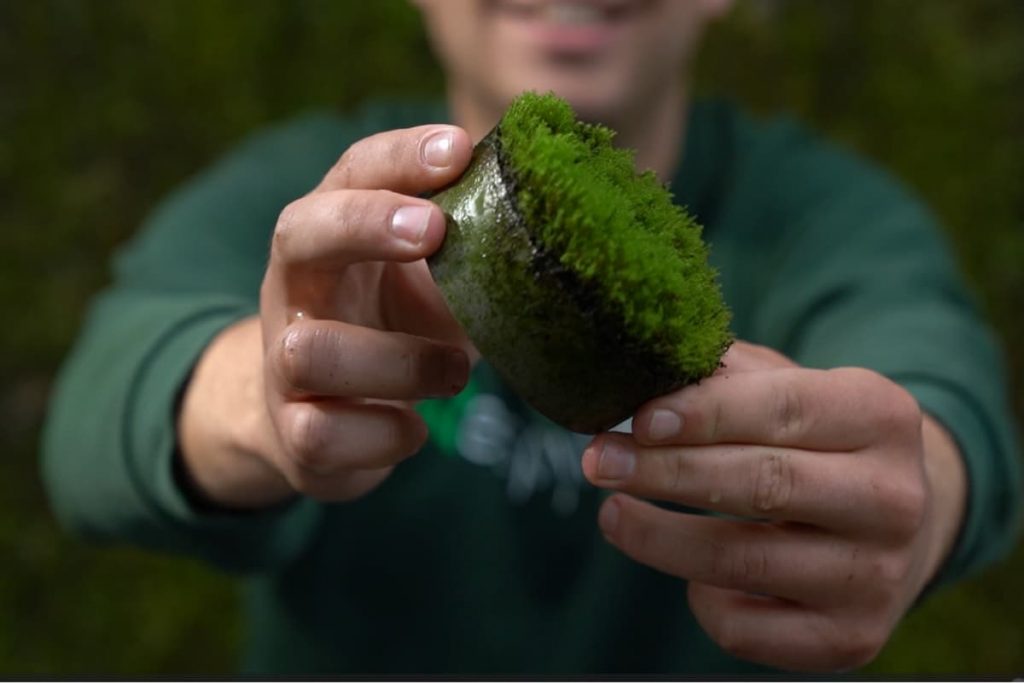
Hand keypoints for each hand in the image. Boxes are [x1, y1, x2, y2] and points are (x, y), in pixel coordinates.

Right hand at [178, 125, 474, 507]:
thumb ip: (463, 251)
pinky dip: (384, 433)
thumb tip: (549, 216)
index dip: (399, 157)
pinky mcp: (292, 433)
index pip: (352, 174)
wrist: (316, 427)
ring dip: (398, 360)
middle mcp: (293, 290)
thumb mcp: (424, 286)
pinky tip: (414, 428)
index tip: (458, 147)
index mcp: (331, 239)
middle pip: (299, 234)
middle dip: (366, 224)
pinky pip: (323, 433)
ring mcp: (281, 363)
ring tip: (457, 370)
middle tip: (434, 230)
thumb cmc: (386, 335)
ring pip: (309, 350)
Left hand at [582, 341, 966, 671]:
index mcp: (880, 416)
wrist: (896, 523)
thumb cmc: (817, 442)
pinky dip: (701, 600)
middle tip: (599, 461)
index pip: (784, 409)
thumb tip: (639, 378)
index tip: (640, 420)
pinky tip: (688, 572)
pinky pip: (746, 627)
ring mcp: (877, 576)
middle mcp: (892, 499)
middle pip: (763, 485)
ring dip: (658, 538)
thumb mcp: (792, 389)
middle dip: (666, 473)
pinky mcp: (851, 638)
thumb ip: (725, 378)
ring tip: (612, 513)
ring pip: (742, 560)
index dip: (706, 414)